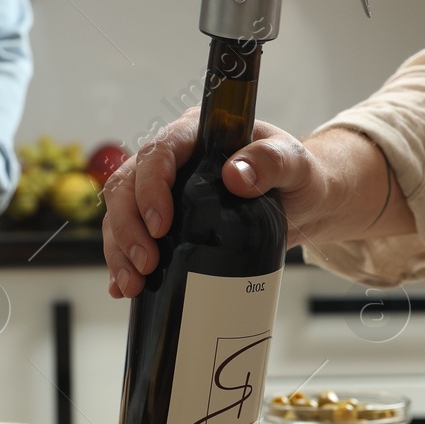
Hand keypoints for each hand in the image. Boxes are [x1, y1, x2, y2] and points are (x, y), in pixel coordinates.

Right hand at [102, 110, 382, 298]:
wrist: (304, 205)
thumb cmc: (299, 176)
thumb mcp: (295, 165)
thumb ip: (271, 162)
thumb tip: (234, 175)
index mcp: (197, 135)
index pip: (159, 151)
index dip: (151, 187)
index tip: (161, 225)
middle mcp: (173, 160)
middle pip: (128, 184)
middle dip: (128, 226)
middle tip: (147, 263)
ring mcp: (165, 192)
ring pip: (121, 212)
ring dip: (119, 248)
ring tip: (134, 283)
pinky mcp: (165, 223)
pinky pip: (130, 237)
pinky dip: (122, 262)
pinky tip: (123, 288)